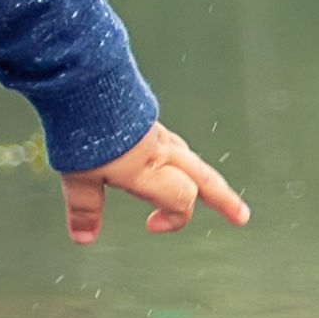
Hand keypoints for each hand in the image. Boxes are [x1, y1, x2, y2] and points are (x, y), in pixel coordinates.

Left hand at [63, 125, 250, 244]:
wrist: (82, 79)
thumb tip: (84, 238)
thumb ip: (85, 206)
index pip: (182, 198)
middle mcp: (159, 150)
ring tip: (208, 188)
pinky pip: (172, 141)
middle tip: (240, 216)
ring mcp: (155, 131)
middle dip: (223, 199)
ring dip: (202, 176)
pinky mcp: (145, 117)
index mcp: (148, 168)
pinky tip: (170, 156)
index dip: (175, 219)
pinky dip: (179, 156)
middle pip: (202, 177)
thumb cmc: (81, 128)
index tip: (151, 226)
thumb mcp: (78, 175)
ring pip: (188, 157)